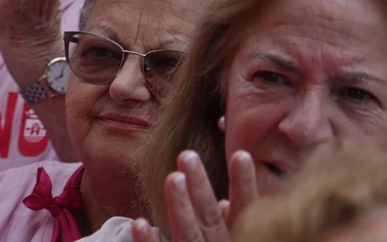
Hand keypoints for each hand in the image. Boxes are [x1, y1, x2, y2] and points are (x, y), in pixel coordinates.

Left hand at [132, 149, 257, 241]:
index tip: (242, 154)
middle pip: (213, 220)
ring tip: (171, 178)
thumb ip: (236, 229)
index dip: (245, 185)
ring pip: (190, 237)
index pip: (248, 213)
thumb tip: (225, 203)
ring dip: (180, 208)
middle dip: (201, 188)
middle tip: (186, 155)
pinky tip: (138, 223)